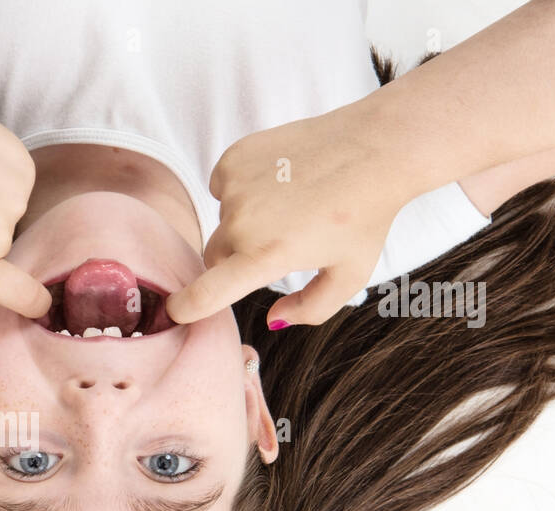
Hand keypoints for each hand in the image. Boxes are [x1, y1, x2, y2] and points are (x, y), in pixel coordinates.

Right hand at [166, 109, 410, 328]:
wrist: (377, 148)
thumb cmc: (367, 215)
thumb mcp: (349, 275)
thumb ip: (310, 309)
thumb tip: (272, 319)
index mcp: (265, 257)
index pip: (204, 294)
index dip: (186, 308)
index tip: (177, 312)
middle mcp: (242, 223)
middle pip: (214, 256)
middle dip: (234, 258)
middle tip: (275, 244)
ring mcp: (235, 187)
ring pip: (222, 218)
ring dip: (244, 219)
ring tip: (289, 203)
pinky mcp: (234, 158)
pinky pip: (223, 185)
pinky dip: (243, 187)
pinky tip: (278, 180)